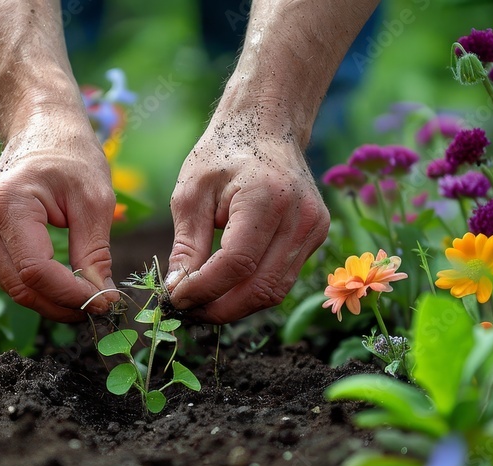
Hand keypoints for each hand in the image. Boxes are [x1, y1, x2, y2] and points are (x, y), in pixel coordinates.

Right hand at [0, 109, 118, 321]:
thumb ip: (94, 253)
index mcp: (8, 203)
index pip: (35, 270)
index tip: (105, 303)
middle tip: (101, 310)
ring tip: (89, 302)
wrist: (41, 128)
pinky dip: (40, 288)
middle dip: (62, 305)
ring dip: (52, 302)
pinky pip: (11, 276)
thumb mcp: (94, 201)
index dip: (70, 295)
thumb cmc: (71, 155)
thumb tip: (101, 299)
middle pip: (20, 286)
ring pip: (14, 287)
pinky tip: (68, 289)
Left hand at [165, 110, 329, 322]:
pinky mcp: (317, 236)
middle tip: (187, 311)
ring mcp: (315, 228)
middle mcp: (300, 217)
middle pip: (261, 287)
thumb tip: (178, 292)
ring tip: (202, 304)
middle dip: (220, 308)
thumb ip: (187, 245)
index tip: (175, 299)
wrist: (265, 128)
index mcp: (266, 198)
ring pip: (274, 291)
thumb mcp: (191, 193)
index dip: (204, 289)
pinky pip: (282, 278)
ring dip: (235, 306)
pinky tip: (225, 287)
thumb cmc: (222, 155)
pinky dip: (251, 291)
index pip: (237, 264)